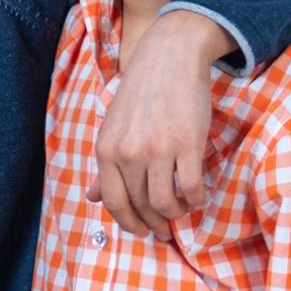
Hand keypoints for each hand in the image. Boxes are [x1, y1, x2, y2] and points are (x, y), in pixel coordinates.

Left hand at [92, 9, 227, 238]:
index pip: (113, 201)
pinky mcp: (188, 144)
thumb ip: (106, 164)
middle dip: (154, 223)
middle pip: (140, 205)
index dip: (128, 223)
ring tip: (181, 210)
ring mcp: (158, 149)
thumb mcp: (113, 126)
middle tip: (165, 228)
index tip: (141, 232)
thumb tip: (93, 198)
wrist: (168, 58)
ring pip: (165, 202)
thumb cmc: (140, 92)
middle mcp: (128, 152)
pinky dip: (196, 200)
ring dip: (176, 213)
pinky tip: (197, 196)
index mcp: (106, 149)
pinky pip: (191, 188)